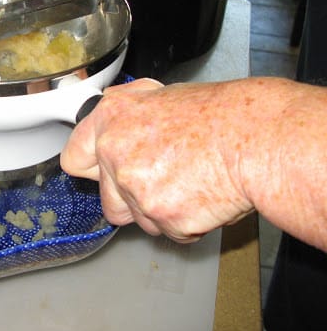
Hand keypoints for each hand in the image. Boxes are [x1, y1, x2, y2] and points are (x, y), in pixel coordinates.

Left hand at [60, 78, 253, 242]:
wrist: (257, 138)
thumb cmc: (220, 115)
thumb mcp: (161, 98)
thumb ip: (127, 116)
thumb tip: (111, 124)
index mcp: (111, 120)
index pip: (74, 158)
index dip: (92, 169)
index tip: (102, 173)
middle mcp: (115, 154)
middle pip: (108, 201)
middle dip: (131, 200)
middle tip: (164, 180)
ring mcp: (136, 188)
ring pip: (138, 220)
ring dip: (160, 212)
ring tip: (191, 183)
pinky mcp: (162, 217)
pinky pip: (168, 232)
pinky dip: (186, 222)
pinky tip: (204, 196)